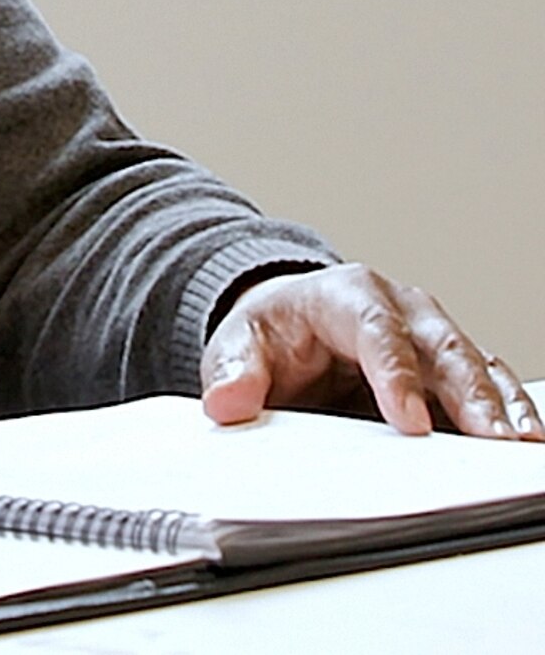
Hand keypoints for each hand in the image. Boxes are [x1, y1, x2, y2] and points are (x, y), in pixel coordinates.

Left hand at [201, 264, 542, 439]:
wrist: (289, 325)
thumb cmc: (272, 334)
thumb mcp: (238, 343)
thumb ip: (232, 370)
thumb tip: (227, 402)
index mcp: (346, 295)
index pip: (377, 332)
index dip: (396, 376)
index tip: (409, 424)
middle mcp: (402, 309)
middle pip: (443, 348)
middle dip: (470, 395)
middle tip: (492, 441)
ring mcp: (432, 336)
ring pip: (476, 366)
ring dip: (501, 406)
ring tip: (521, 446)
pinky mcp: (450, 368)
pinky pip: (487, 386)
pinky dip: (507, 412)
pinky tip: (520, 445)